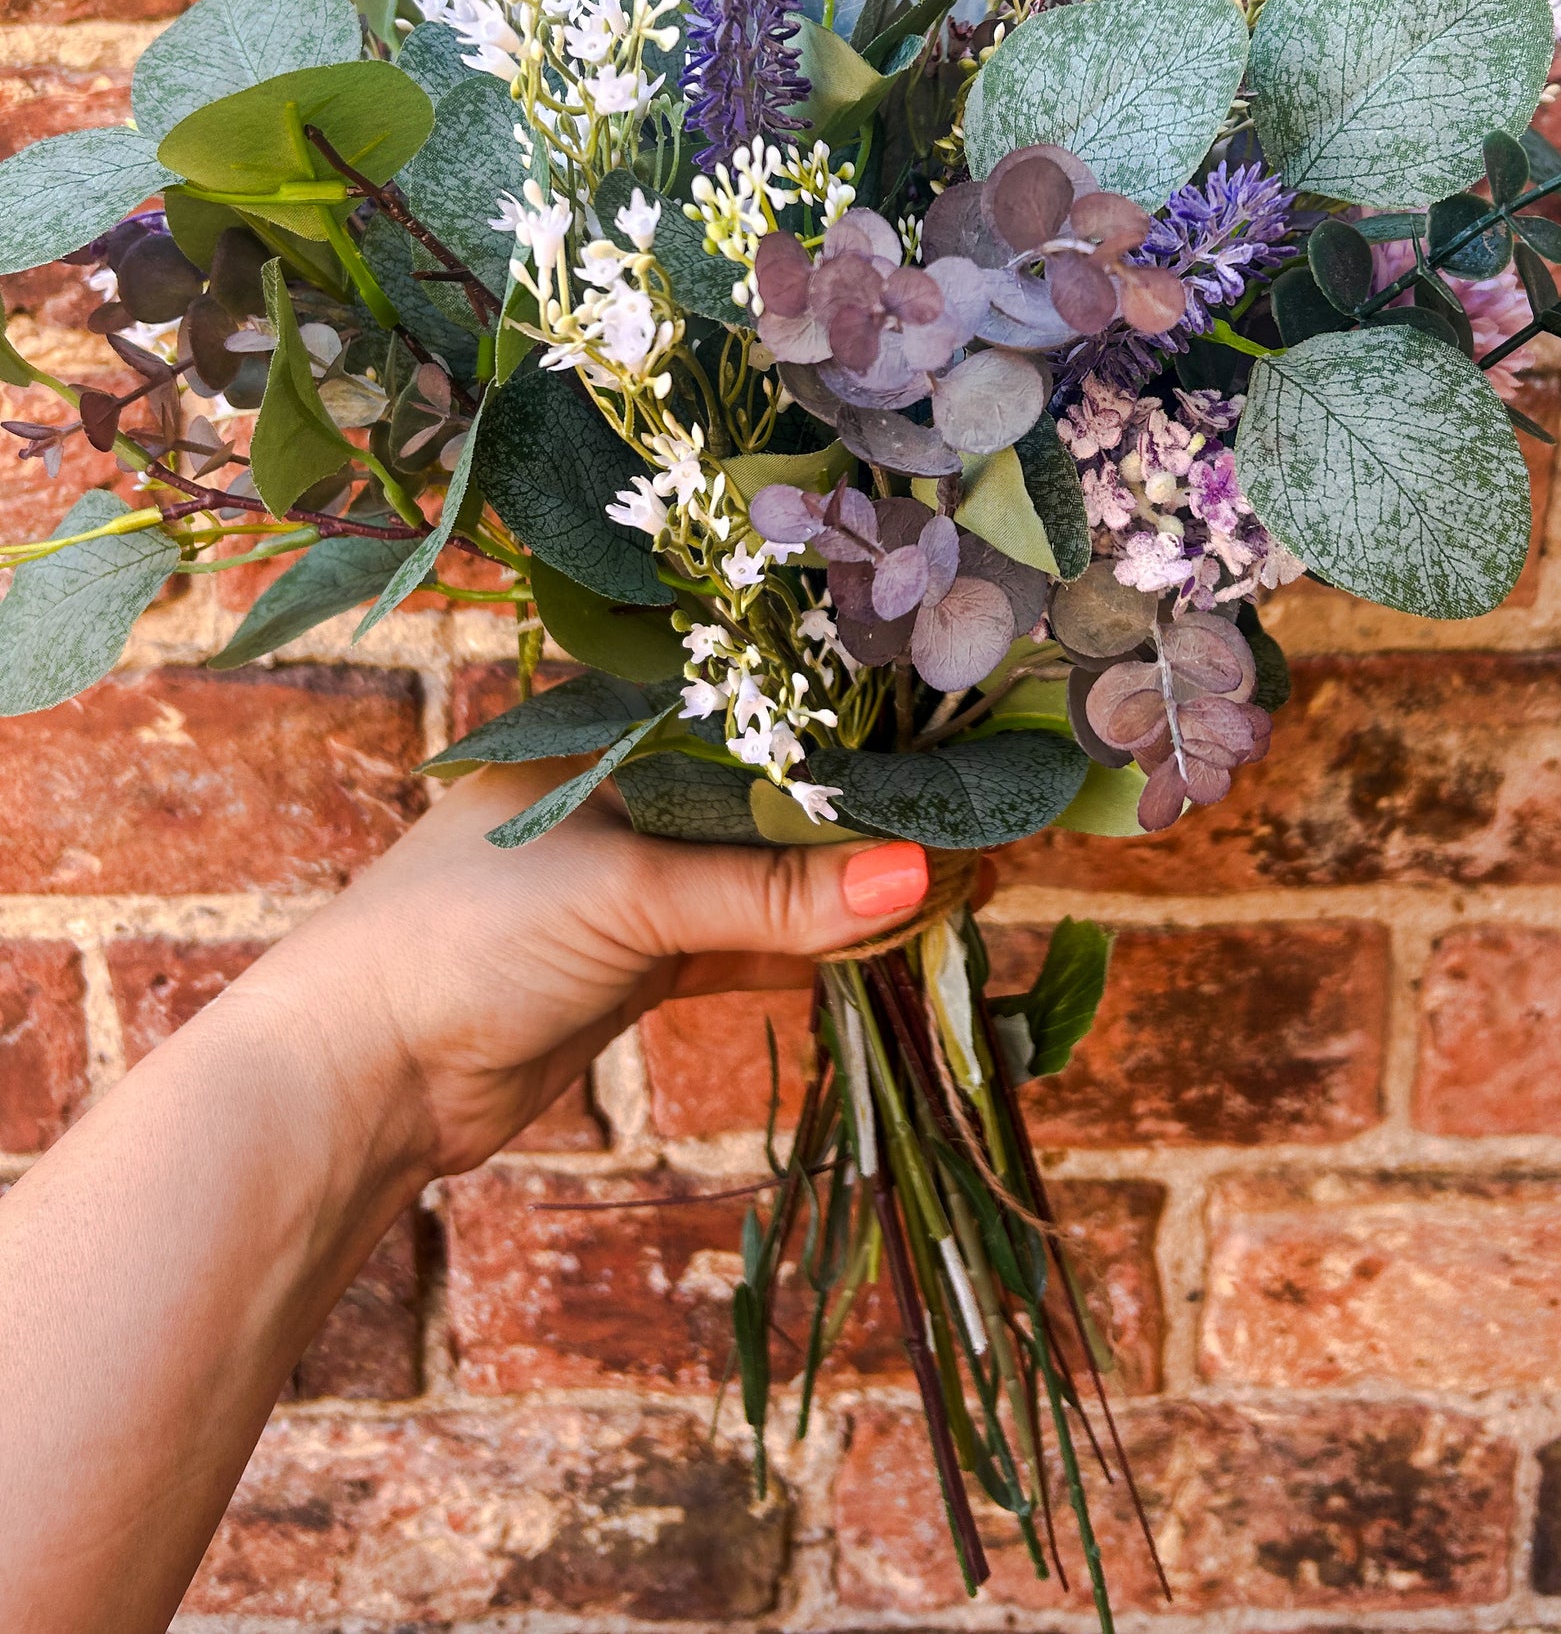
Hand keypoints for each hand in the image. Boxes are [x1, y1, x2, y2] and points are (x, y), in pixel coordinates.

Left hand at [227, 764, 935, 1180]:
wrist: (359, 1078)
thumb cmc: (465, 933)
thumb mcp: (629, 893)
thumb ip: (773, 894)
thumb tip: (923, 877)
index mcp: (603, 724)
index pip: (751, 703)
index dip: (850, 719)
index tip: (950, 728)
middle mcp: (623, 786)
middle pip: (769, 790)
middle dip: (865, 807)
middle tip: (981, 809)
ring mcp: (632, 875)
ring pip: (766, 871)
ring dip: (847, 883)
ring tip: (963, 873)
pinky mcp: (640, 958)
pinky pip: (750, 939)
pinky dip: (813, 944)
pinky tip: (891, 936)